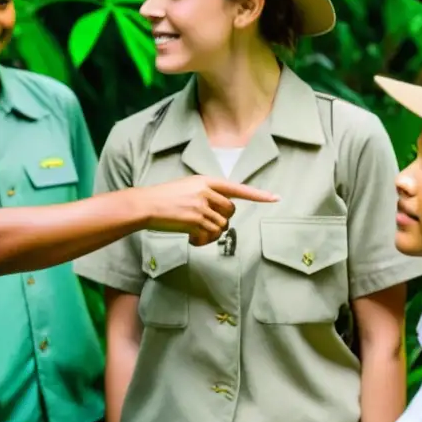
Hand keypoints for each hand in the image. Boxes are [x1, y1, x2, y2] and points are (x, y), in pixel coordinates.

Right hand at [141, 176, 278, 245]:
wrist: (146, 204)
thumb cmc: (164, 197)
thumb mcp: (187, 187)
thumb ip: (206, 193)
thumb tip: (222, 210)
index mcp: (205, 180)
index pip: (237, 188)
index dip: (258, 194)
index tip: (276, 198)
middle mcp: (206, 192)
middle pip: (230, 211)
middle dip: (222, 220)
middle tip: (206, 223)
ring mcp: (201, 206)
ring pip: (221, 226)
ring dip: (211, 232)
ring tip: (195, 231)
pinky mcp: (195, 221)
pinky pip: (209, 236)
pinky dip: (202, 240)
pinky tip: (191, 238)